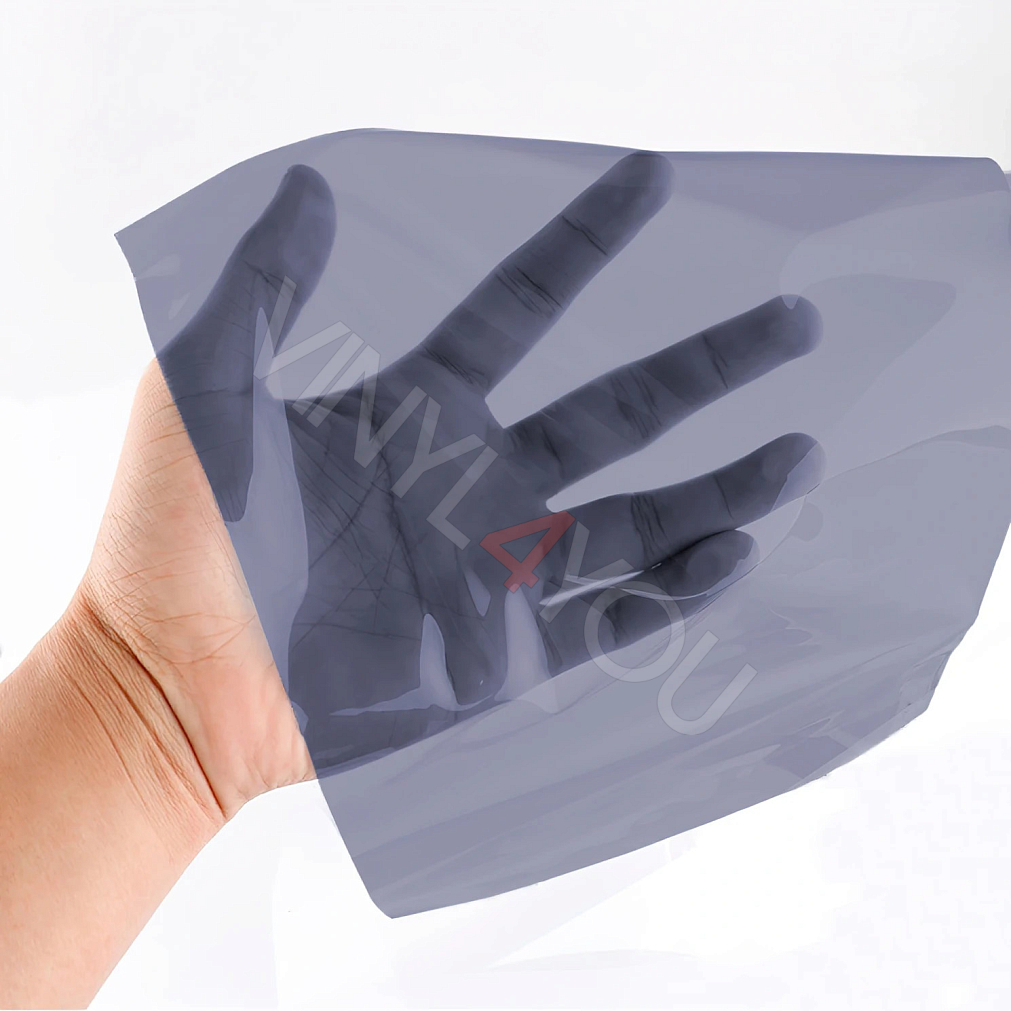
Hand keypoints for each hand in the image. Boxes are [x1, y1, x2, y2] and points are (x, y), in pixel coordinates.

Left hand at [152, 152, 824, 776]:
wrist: (165, 682)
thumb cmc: (172, 538)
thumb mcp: (203, 384)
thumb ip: (265, 286)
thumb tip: (316, 186)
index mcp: (415, 410)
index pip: (521, 308)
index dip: (585, 243)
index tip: (650, 181)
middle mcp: (472, 480)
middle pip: (614, 410)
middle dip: (706, 364)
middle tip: (794, 320)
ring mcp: (494, 568)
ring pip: (633, 519)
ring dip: (720, 489)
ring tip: (802, 453)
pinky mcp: (500, 653)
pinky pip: (605, 620)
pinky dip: (671, 594)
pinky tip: (733, 556)